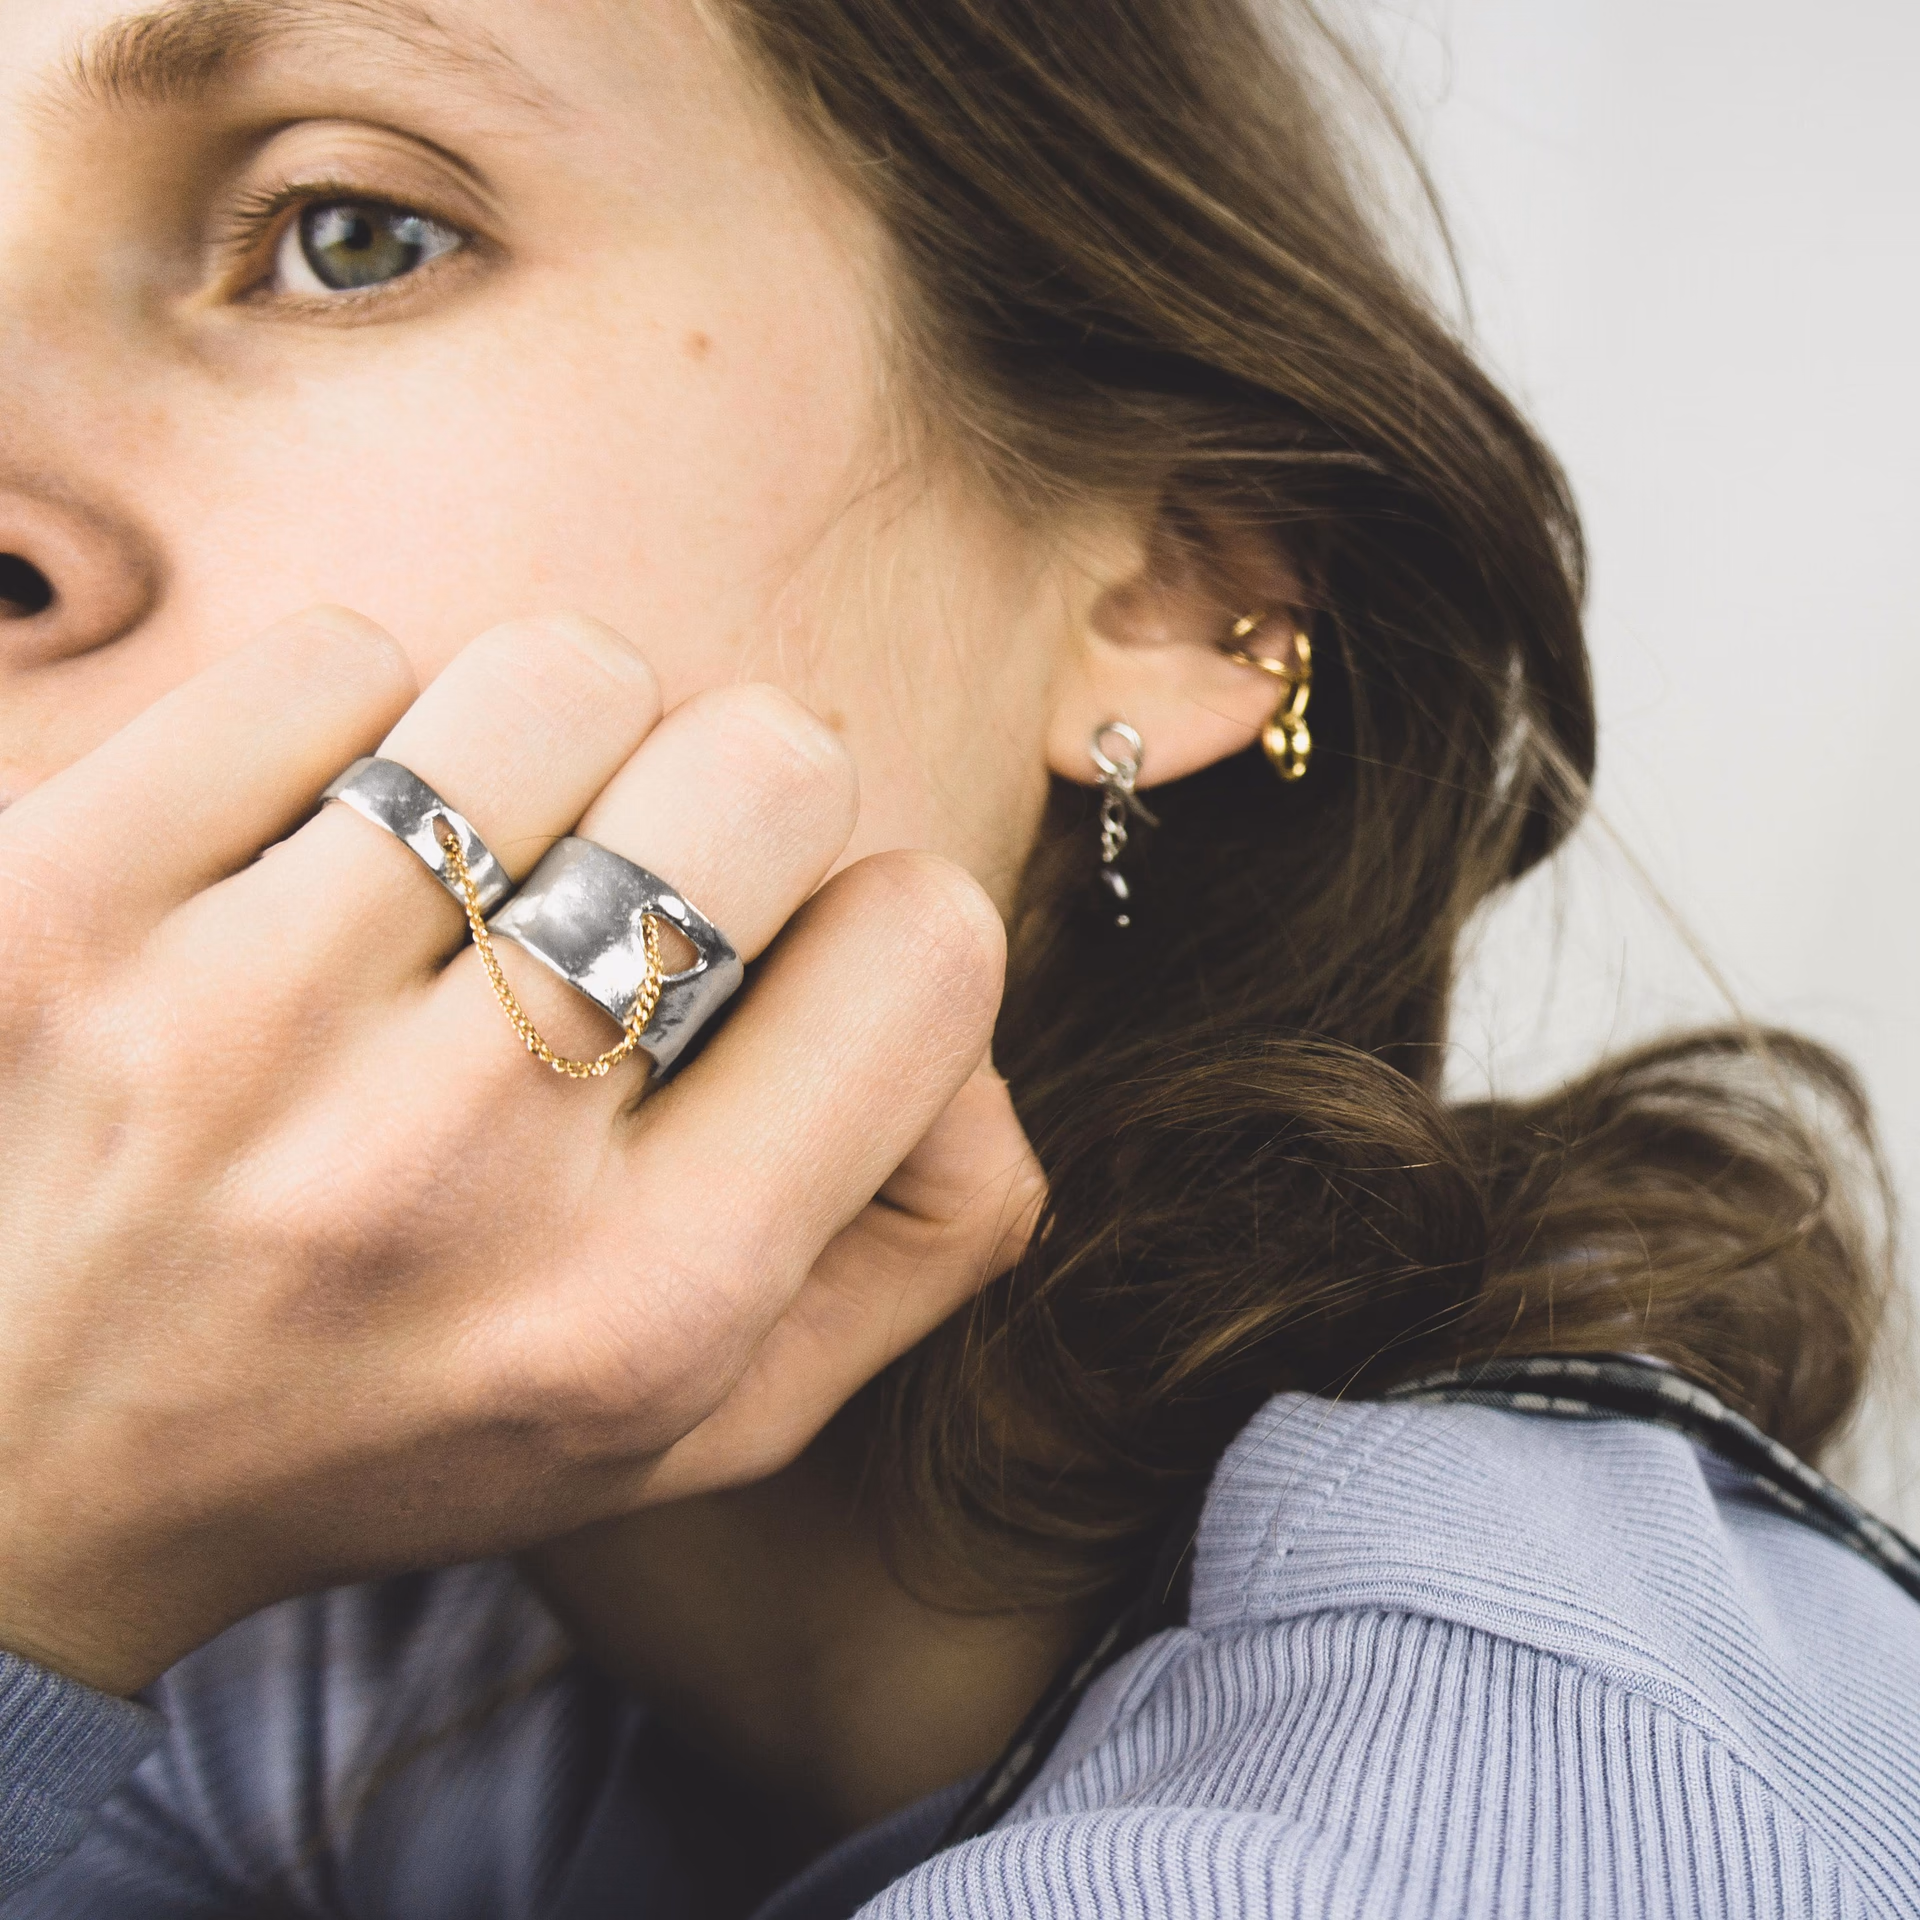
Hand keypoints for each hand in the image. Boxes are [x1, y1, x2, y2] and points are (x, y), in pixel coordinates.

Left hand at [0, 608, 1040, 1695]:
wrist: (16, 1464)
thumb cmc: (403, 1419)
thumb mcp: (705, 1418)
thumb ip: (915, 1238)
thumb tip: (958, 998)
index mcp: (643, 1306)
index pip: (929, 947)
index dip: (891, 925)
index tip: (792, 969)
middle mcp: (453, 1172)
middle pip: (769, 766)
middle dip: (743, 802)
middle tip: (642, 888)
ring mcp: (235, 1022)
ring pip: (557, 676)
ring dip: (553, 753)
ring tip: (473, 877)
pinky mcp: (59, 901)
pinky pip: (332, 659)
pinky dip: (355, 730)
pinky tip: (308, 862)